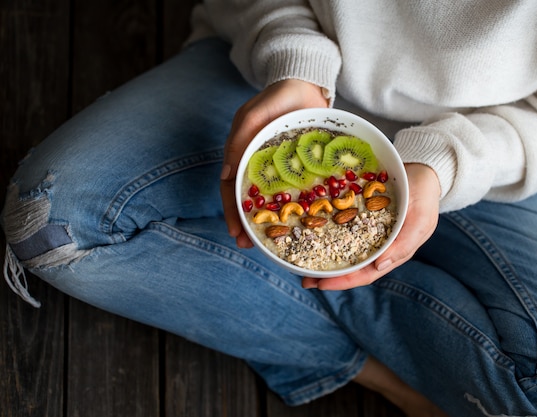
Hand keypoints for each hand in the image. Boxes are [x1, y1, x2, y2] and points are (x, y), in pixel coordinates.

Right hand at [220, 79, 328, 247]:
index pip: (231, 186)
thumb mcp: (255, 114)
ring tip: (267, 240)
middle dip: (245, 222)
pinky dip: (288, 205)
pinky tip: (293, 220)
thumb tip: (225, 176)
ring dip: (266, 218)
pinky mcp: (297, 164)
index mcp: (242, 151)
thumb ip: (240, 140)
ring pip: (268, 196)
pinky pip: (291, 188)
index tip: (236, 232)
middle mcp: (257, 161)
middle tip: (248, 245)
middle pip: (247, 196)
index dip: (231, 210)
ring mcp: (277, 164)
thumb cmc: (278, 95)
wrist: (306, 82)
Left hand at [301, 163, 440, 289]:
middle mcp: (380, 247)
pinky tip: (315, 235)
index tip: (322, 284)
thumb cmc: (425, 196)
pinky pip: (344, 230)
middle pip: (352, 267)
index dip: (344, 281)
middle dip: (329, 275)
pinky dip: (329, 236)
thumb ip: (404, 245)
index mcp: (394, 253)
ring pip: (345, 251)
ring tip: (303, 263)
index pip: (367, 274)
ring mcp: (371, 233)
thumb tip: (380, 266)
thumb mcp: (421, 220)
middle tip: (304, 280)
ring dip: (325, 258)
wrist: (424, 170)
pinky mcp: (363, 217)